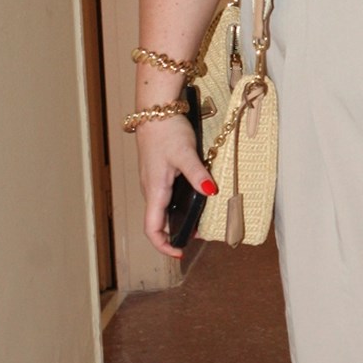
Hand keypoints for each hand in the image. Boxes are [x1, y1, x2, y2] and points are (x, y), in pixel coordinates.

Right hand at [136, 115, 215, 258]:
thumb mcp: (186, 153)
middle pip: (158, 222)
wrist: (156, 110)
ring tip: (200, 221)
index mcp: (155, 190)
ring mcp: (153, 182)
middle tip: (199, 235)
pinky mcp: (159, 173)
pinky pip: (166, 197)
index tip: (180, 252)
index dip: (163, 245)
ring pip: (162, 209)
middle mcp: (151, 190)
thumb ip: (198, 175)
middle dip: (176, 234)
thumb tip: (211, 193)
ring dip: (178, 220)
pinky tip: (196, 198)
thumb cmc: (167, 131)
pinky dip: (178, 205)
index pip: (152, 228)